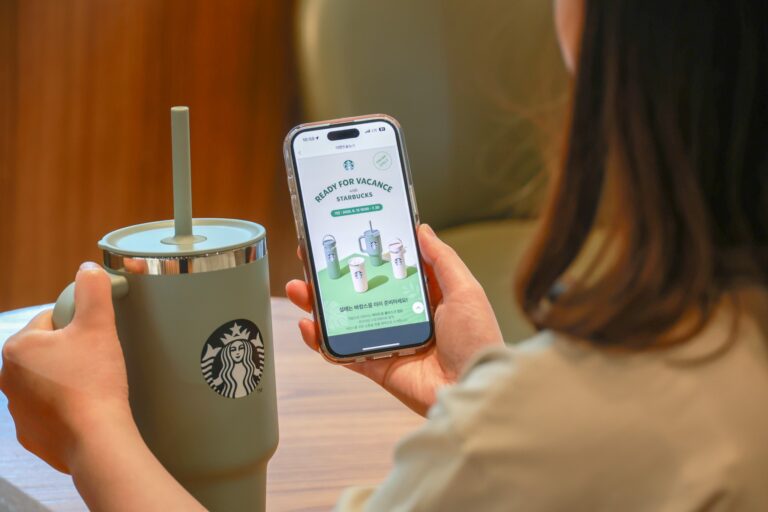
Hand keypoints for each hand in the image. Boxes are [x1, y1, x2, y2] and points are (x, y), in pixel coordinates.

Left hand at [0, 262, 130, 472]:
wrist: (96, 438)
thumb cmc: (94, 383)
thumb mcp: (99, 324)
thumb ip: (93, 289)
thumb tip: (88, 270)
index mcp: (18, 347)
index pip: (50, 319)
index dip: (79, 324)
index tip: (94, 337)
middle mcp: (8, 378)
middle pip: (48, 351)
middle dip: (72, 353)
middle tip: (97, 361)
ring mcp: (18, 409)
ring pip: (48, 381)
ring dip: (68, 380)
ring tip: (94, 386)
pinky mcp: (31, 433)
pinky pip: (50, 411)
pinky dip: (66, 408)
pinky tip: (85, 408)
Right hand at [286, 224, 503, 415]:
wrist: (473, 388)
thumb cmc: (476, 339)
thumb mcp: (465, 290)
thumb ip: (441, 260)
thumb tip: (422, 229)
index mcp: (425, 296)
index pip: (389, 269)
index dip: (366, 255)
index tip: (343, 238)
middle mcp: (404, 317)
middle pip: (359, 293)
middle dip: (332, 277)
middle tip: (309, 260)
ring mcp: (387, 342)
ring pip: (345, 320)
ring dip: (319, 305)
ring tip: (298, 289)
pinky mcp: (377, 367)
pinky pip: (343, 352)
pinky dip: (321, 341)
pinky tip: (307, 325)